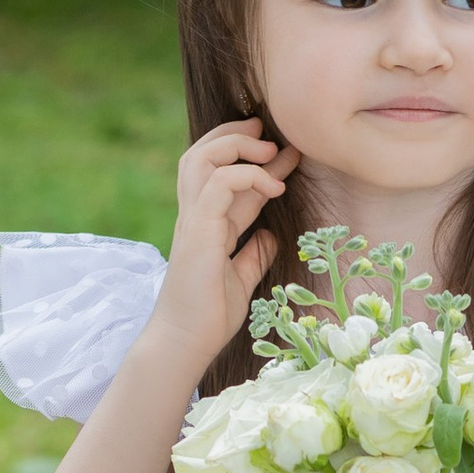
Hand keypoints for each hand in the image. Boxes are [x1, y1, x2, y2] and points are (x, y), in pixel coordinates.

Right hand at [151, 118, 288, 369]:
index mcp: (206, 224)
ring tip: (270, 150)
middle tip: (268, 131)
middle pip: (202, 153)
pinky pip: (219, 184)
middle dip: (235, 134)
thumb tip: (270, 237)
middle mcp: (195, 215)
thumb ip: (253, 255)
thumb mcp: (241, 279)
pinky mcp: (198, 230)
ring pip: (201, 157)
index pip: (225, 177)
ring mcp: (193, 220)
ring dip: (237, 145)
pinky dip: (247, 175)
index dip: (255, 160)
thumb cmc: (209, 316)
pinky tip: (273, 187)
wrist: (186, 341)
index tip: (287, 152)